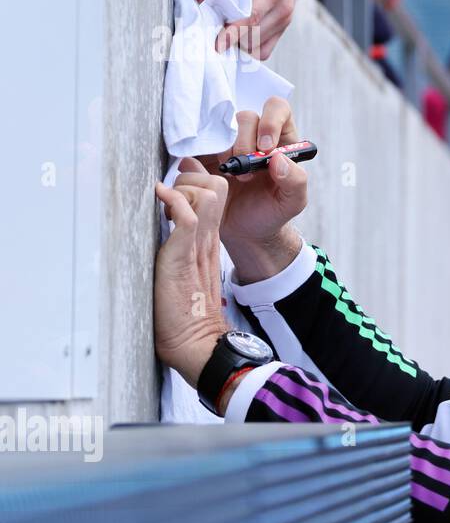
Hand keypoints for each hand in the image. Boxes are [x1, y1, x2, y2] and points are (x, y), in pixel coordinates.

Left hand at [154, 170, 230, 384]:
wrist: (194, 342)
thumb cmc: (182, 316)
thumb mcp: (182, 273)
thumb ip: (179, 251)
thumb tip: (161, 236)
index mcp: (209, 242)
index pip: (215, 195)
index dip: (195, 183)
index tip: (171, 190)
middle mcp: (208, 239)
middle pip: (216, 187)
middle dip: (190, 180)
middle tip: (168, 193)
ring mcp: (199, 245)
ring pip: (208, 194)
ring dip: (183, 188)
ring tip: (164, 200)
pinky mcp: (185, 255)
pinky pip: (189, 216)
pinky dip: (174, 201)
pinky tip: (161, 200)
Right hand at [195, 96, 307, 281]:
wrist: (245, 233)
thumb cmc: (272, 213)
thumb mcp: (293, 202)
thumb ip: (296, 180)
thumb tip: (278, 159)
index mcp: (281, 141)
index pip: (278, 110)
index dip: (271, 121)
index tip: (265, 147)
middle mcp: (255, 136)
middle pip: (246, 118)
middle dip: (244, 144)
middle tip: (246, 174)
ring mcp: (228, 144)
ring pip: (221, 128)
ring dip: (224, 152)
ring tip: (230, 178)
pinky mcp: (206, 155)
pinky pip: (198, 143)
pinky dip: (202, 157)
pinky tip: (211, 176)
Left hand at [217, 0, 305, 57]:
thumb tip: (207, 5)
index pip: (251, 19)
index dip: (232, 34)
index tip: (217, 45)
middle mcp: (283, 9)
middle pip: (254, 38)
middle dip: (232, 40)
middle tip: (211, 34)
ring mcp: (285, 20)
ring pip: (258, 49)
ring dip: (240, 45)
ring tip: (224, 33)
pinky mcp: (284, 26)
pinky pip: (264, 50)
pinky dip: (249, 47)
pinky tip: (238, 35)